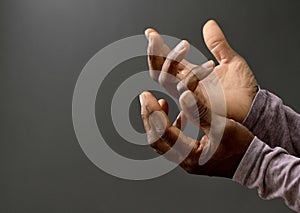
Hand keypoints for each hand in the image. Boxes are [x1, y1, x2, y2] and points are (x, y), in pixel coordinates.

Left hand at [139, 90, 253, 177]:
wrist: (255, 164)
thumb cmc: (242, 146)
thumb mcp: (222, 126)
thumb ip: (201, 111)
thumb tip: (182, 95)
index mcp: (190, 155)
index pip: (162, 132)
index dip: (152, 112)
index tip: (146, 95)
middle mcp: (184, 161)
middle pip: (156, 139)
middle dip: (148, 117)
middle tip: (145, 97)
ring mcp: (187, 160)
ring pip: (162, 140)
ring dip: (157, 121)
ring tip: (157, 103)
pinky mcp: (191, 155)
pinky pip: (173, 141)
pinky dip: (171, 126)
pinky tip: (176, 113)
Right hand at [145, 20, 257, 121]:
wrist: (253, 107)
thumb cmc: (242, 89)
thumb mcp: (230, 59)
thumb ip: (217, 43)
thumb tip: (209, 24)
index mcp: (190, 75)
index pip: (166, 62)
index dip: (156, 48)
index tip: (150, 32)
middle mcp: (185, 86)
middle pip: (158, 71)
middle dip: (154, 53)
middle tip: (154, 37)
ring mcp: (190, 96)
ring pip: (166, 79)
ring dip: (171, 60)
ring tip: (185, 44)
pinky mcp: (198, 105)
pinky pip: (186, 90)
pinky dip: (193, 76)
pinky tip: (209, 65)